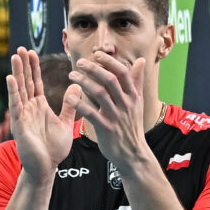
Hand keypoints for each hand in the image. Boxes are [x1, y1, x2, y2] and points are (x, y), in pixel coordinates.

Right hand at [3, 48, 74, 172]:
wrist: (46, 168)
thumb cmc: (54, 148)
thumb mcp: (65, 123)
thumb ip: (69, 105)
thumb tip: (76, 86)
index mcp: (39, 107)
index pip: (35, 83)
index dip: (33, 68)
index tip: (31, 52)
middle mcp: (28, 108)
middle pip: (25, 82)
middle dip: (23, 65)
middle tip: (21, 48)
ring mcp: (22, 115)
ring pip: (19, 90)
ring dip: (17, 73)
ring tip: (15, 57)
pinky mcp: (19, 124)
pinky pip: (15, 106)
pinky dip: (13, 92)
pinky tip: (11, 79)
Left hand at [69, 50, 153, 166]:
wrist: (133, 154)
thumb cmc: (131, 126)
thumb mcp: (137, 103)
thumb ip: (136, 81)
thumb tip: (140, 60)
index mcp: (134, 97)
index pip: (123, 73)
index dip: (109, 62)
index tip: (96, 55)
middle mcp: (126, 104)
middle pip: (110, 80)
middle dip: (93, 68)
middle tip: (79, 62)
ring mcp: (117, 116)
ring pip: (99, 93)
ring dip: (83, 82)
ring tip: (71, 76)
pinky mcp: (107, 128)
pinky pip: (91, 113)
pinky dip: (79, 104)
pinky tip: (69, 97)